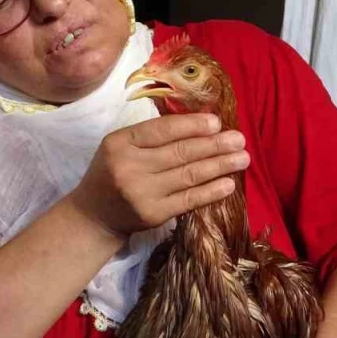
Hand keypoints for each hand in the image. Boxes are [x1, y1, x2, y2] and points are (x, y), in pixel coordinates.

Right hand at [69, 114, 248, 237]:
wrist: (94, 215)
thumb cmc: (113, 172)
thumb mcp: (121, 146)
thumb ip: (152, 136)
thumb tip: (202, 125)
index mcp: (120, 142)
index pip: (161, 130)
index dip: (191, 126)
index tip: (216, 122)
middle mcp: (129, 166)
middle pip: (179, 152)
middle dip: (214, 145)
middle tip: (239, 139)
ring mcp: (141, 193)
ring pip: (188, 175)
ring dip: (219, 166)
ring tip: (242, 158)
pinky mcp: (153, 215)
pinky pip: (188, 200)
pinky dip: (210, 191)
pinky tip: (228, 184)